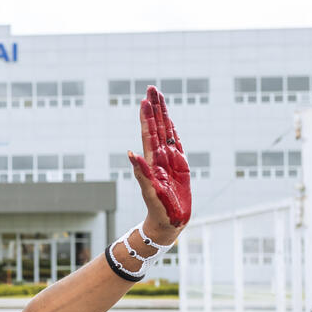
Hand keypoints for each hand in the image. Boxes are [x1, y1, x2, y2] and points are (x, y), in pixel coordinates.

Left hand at [129, 86, 190, 235]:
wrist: (168, 222)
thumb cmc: (158, 210)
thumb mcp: (150, 191)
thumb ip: (141, 172)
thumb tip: (131, 153)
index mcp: (152, 161)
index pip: (149, 134)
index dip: (147, 117)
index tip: (145, 100)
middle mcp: (160, 157)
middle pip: (157, 127)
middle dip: (155, 108)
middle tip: (152, 88)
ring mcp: (170, 160)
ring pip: (166, 132)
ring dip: (163, 115)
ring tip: (159, 97)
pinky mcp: (180, 166)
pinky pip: (177, 144)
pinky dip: (173, 131)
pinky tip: (169, 120)